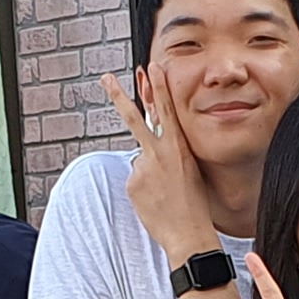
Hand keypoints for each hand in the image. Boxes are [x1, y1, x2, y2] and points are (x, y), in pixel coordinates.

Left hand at [107, 64, 219, 267]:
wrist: (188, 233)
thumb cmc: (193, 203)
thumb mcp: (189, 168)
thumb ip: (169, 152)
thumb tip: (146, 147)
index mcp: (179, 147)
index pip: (167, 110)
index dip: (159, 87)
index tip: (153, 66)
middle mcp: (159, 153)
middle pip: (134, 118)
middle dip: (119, 96)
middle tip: (105, 78)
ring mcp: (143, 167)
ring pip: (140, 159)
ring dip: (149, 173)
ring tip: (164, 192)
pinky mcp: (132, 182)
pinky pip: (135, 179)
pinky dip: (142, 188)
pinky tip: (154, 200)